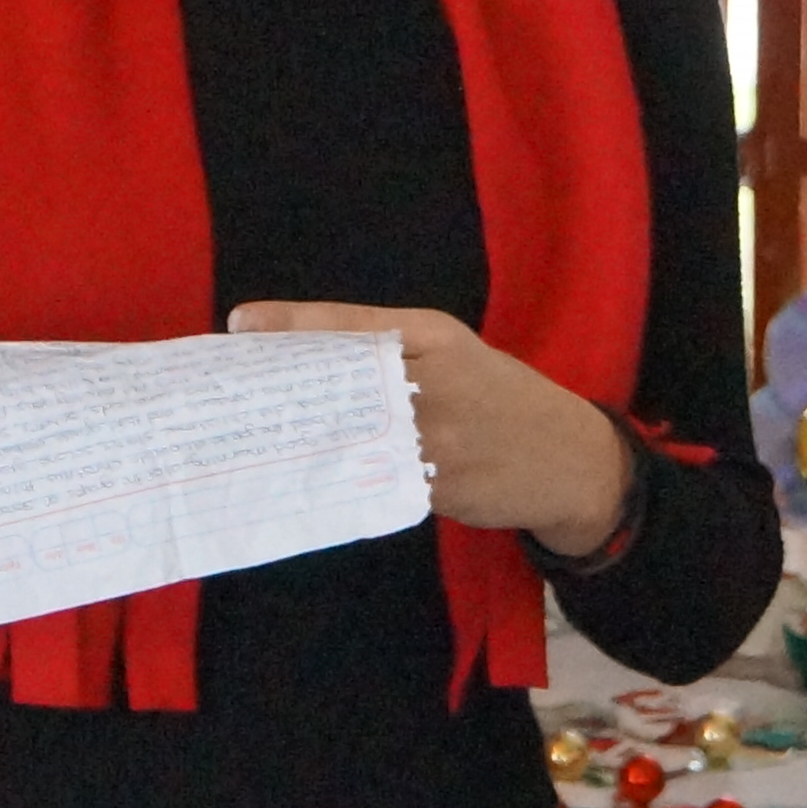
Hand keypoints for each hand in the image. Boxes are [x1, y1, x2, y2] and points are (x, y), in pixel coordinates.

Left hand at [232, 301, 628, 554]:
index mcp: (437, 336)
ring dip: (304, 439)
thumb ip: (391, 351)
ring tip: (258, 439)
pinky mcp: (441, 485)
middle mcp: (436, 379)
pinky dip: (340, 477)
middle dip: (288, 387)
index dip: (293, 323)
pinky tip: (306, 477)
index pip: (353, 322)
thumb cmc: (496, 397)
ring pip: (352, 434)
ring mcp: (439, 436)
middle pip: (342, 378)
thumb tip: (303, 356)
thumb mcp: (455, 354)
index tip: (241, 325)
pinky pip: (376, 478)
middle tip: (237, 394)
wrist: (569, 458)